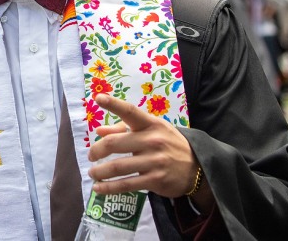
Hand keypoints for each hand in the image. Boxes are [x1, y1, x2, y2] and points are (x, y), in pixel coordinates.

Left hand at [86, 95, 201, 199]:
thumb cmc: (168, 144)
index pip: (130, 111)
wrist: (196, 168)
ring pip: (118, 166)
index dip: (114, 104)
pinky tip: (99, 189)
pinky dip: (109, 188)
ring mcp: (154, 161)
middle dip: (97, 150)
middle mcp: (152, 140)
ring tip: (93, 173)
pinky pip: (127, 184)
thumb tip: (99, 131)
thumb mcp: (152, 130)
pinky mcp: (155, 180)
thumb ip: (124, 129)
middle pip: (115, 143)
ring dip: (100, 171)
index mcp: (151, 124)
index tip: (98, 98)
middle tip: (91, 156)